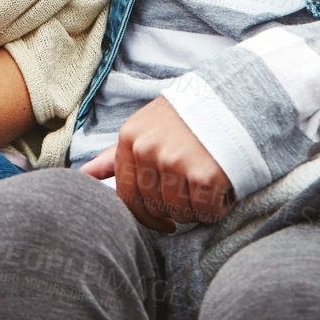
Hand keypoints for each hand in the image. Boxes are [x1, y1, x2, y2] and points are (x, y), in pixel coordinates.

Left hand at [82, 97, 233, 232]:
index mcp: (129, 139)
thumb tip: (81, 176)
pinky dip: (216, 209)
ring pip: (179, 213)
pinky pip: (205, 212)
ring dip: (197, 210)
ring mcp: (175, 162)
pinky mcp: (205, 174)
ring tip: (209, 187)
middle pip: (154, 207)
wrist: (238, 97)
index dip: (147, 215)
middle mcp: (147, 150)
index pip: (127, 196)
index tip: (164, 221)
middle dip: (175, 210)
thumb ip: (114, 156)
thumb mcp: (146, 128)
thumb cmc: (187, 118)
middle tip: (195, 194)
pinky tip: (223, 191)